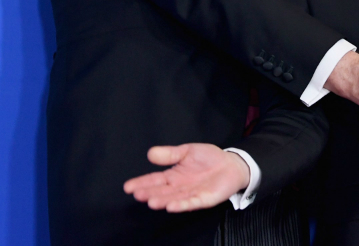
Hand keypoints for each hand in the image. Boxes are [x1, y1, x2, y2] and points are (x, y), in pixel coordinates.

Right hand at [123, 144, 250, 212]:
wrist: (231, 164)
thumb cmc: (208, 158)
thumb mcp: (187, 151)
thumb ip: (170, 154)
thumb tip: (150, 153)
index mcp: (174, 175)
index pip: (155, 180)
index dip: (142, 183)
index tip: (127, 187)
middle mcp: (179, 187)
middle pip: (162, 191)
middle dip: (150, 193)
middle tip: (138, 195)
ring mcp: (191, 194)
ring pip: (174, 198)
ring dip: (163, 201)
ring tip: (151, 202)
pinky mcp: (204, 199)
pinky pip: (191, 203)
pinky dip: (182, 205)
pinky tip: (171, 206)